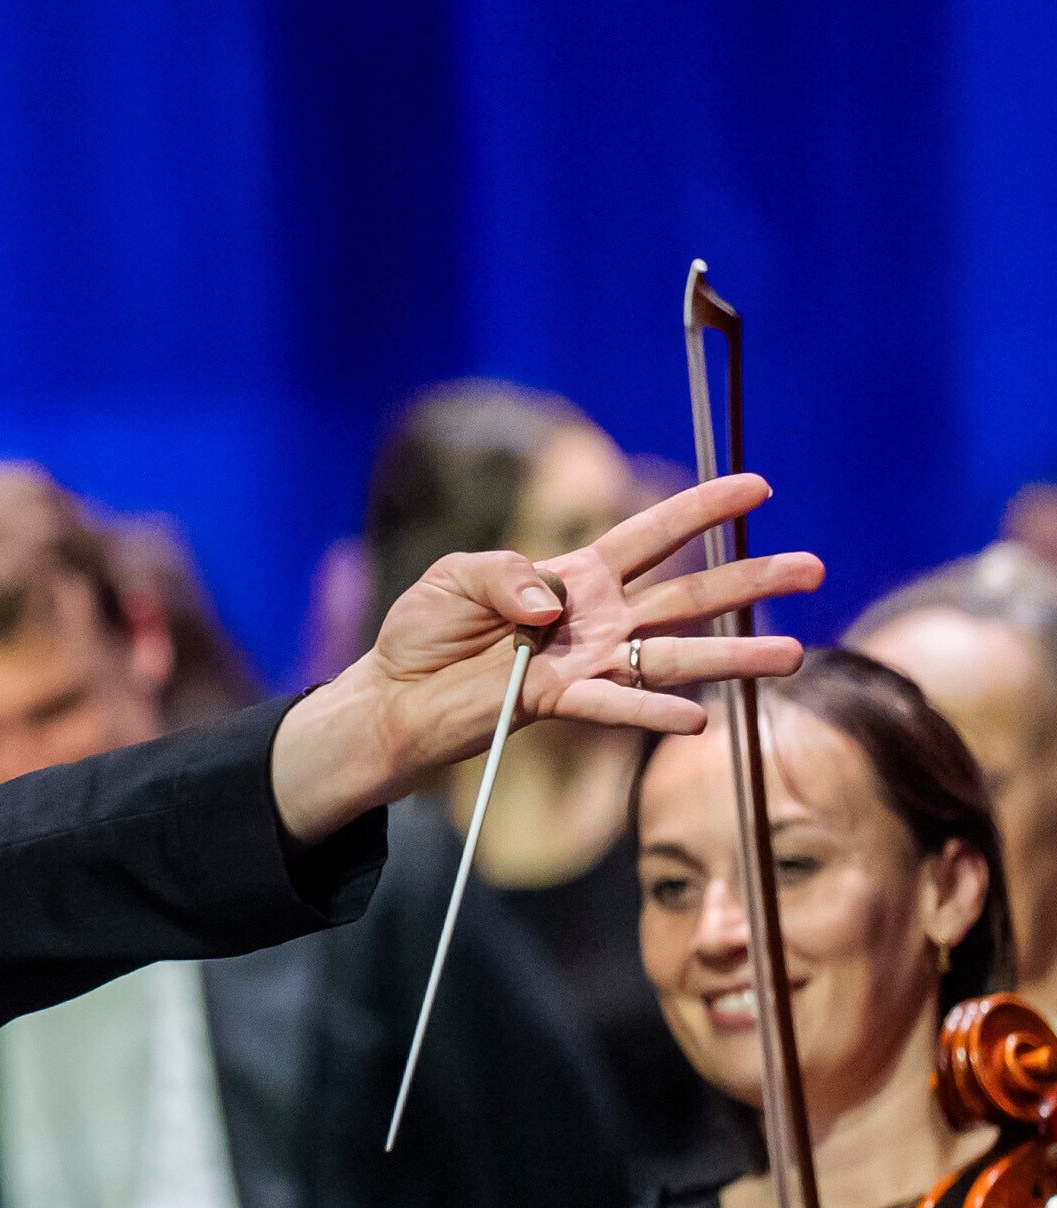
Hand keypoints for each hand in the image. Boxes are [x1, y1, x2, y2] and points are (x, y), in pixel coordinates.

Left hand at [270, 473, 812, 842]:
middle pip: (687, 594)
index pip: (651, 534)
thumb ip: (506, 575)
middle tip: (812, 568)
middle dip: (750, 580)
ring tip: (791, 654)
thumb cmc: (426, 631)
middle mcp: (595, 617)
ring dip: (731, 655)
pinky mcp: (560, 702)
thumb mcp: (456, 576)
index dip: (701, 509)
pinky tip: (699, 719)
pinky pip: (616, 707)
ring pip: (673, 655)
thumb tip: (554, 605)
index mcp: (575, 574)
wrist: (395, 696)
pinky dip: (654, 714)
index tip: (758, 488)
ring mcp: (585, 661)